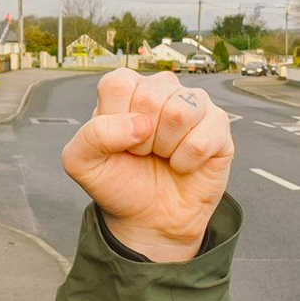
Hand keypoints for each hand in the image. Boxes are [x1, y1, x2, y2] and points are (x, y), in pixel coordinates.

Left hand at [62, 69, 234, 261]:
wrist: (148, 216)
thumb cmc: (117, 181)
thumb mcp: (81, 162)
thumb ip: (92, 135)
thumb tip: (139, 125)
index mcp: (124, 88)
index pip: (118, 83)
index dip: (114, 118)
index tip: (116, 140)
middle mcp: (160, 88)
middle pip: (150, 97)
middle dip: (140, 137)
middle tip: (141, 151)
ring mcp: (193, 104)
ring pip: (179, 112)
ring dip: (165, 146)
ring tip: (161, 154)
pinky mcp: (218, 126)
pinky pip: (203, 139)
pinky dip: (186, 161)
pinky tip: (181, 164)